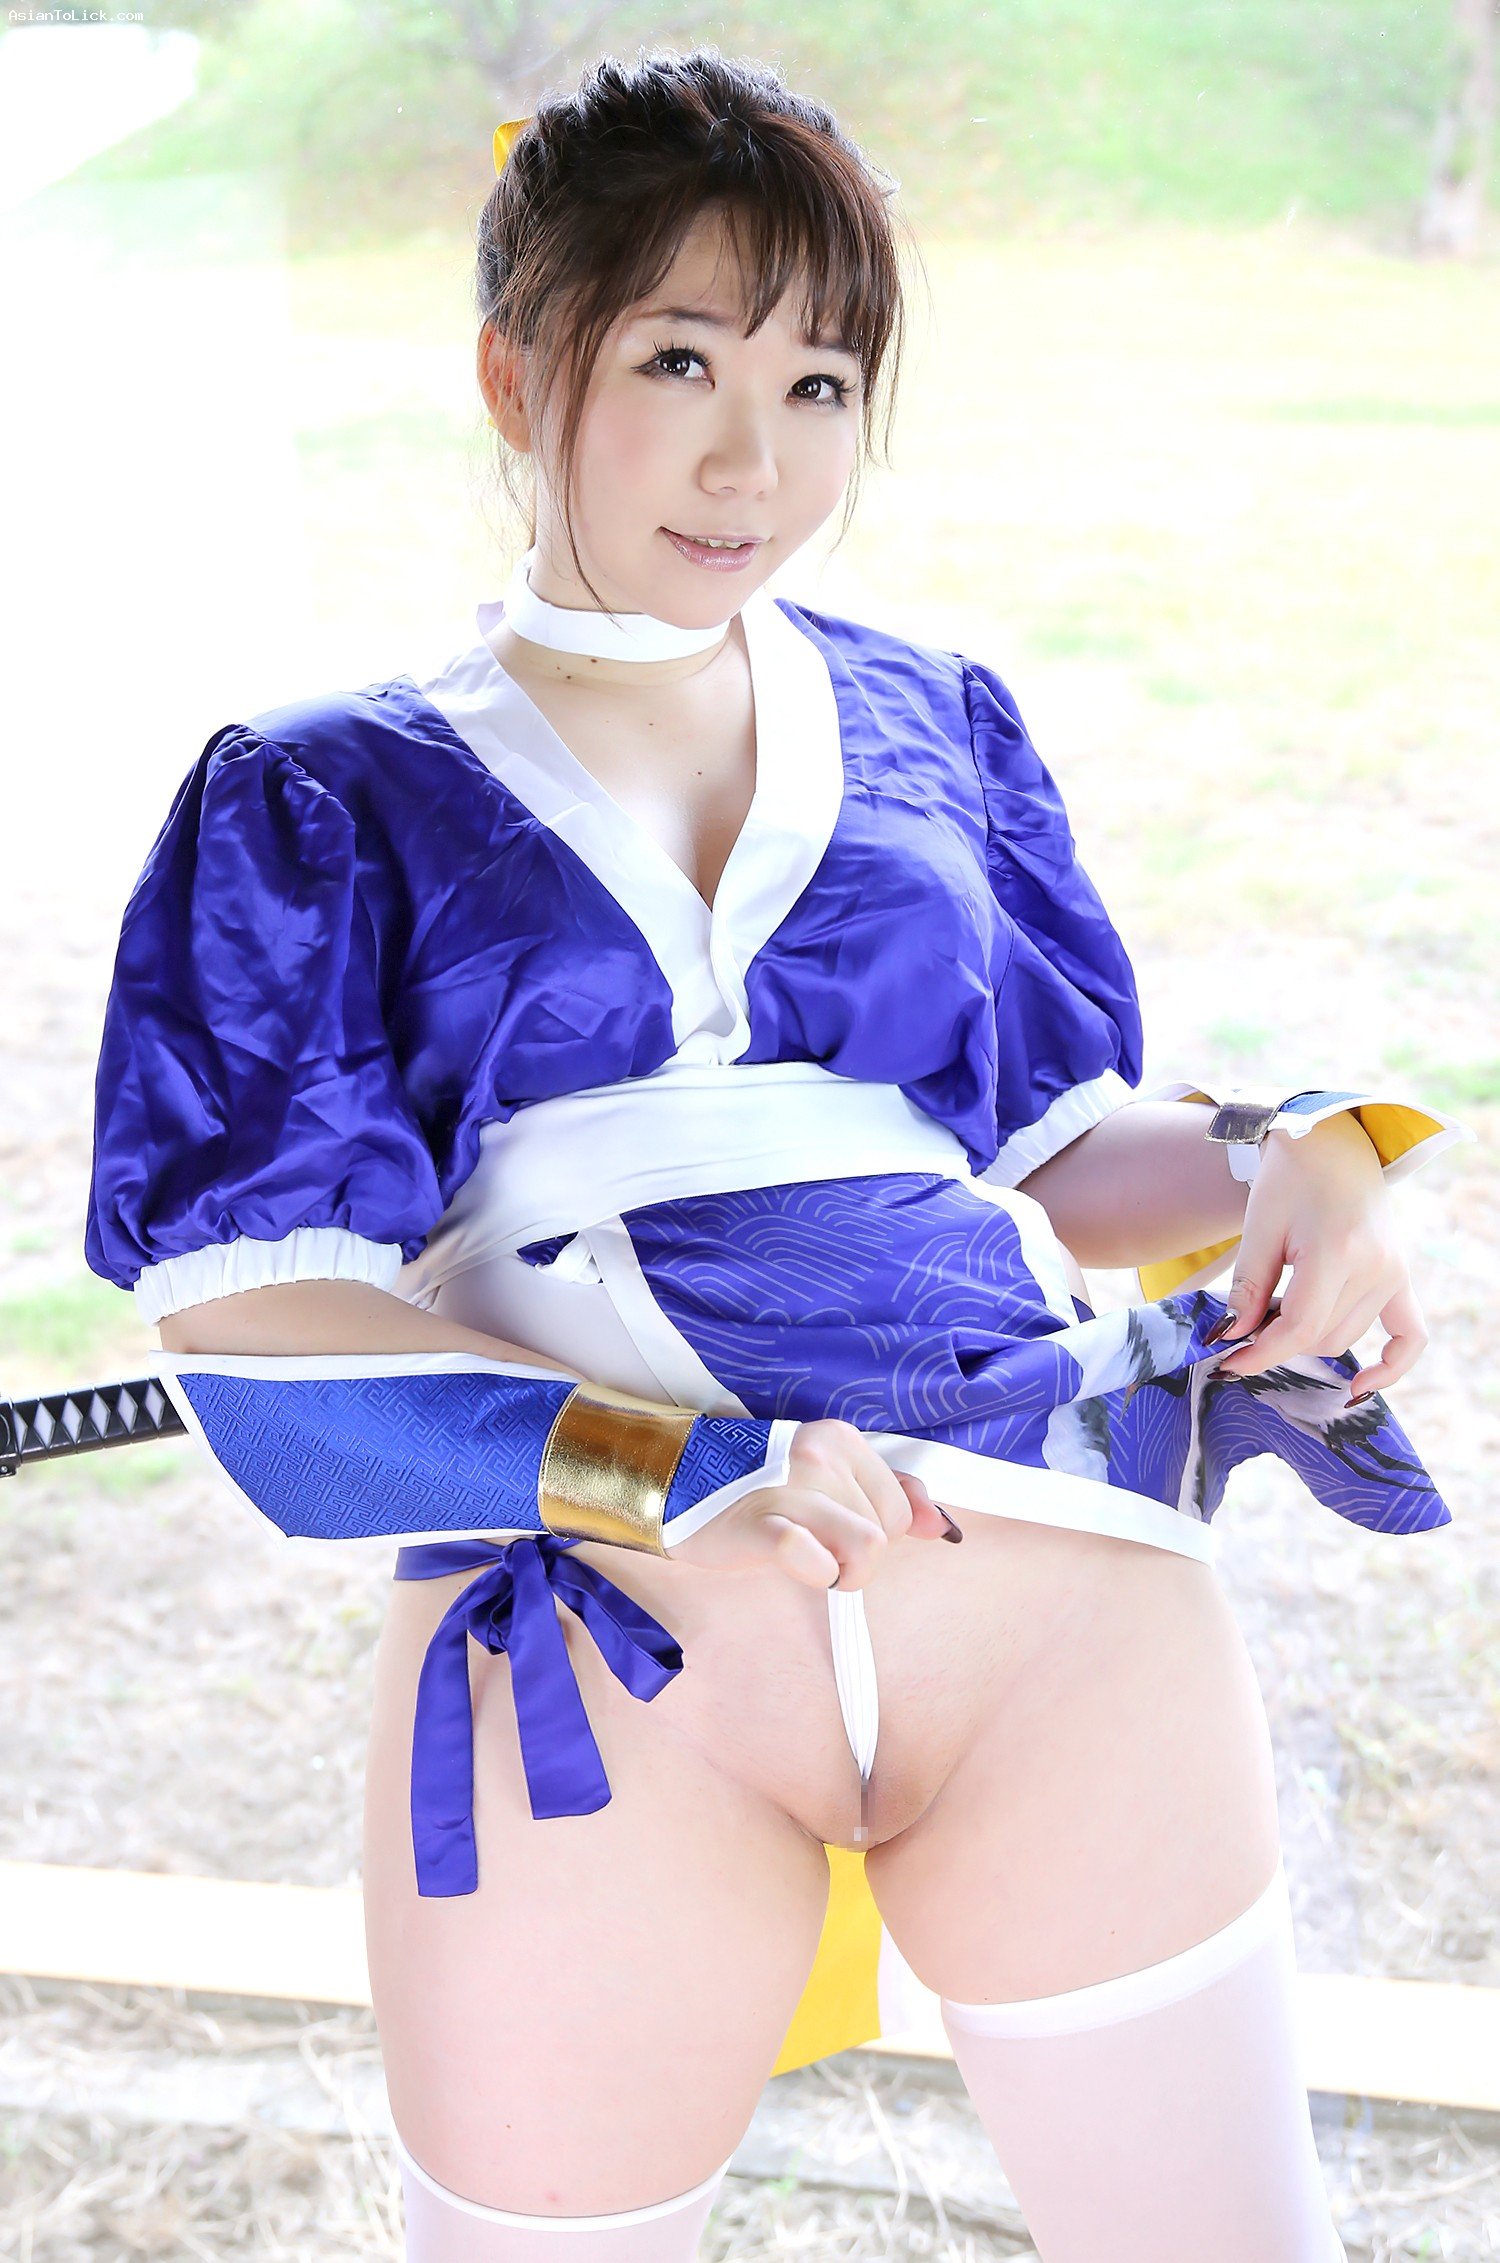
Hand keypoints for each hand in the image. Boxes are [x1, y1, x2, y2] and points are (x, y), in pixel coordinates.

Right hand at [669, 1418, 952, 1588]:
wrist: (672, 1486)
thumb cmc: (753, 1487)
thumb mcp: (825, 1477)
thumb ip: (889, 1493)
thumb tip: (940, 1526)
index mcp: (840, 1439)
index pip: (900, 1508)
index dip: (875, 1533)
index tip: (835, 1532)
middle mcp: (820, 1455)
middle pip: (885, 1535)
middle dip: (857, 1557)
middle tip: (813, 1547)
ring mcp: (790, 1487)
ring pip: (867, 1551)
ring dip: (841, 1572)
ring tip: (807, 1562)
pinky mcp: (761, 1524)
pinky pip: (814, 1559)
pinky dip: (814, 1573)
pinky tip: (793, 1564)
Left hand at [1212, 1112, 1426, 1395]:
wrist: (1331, 1141)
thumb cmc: (1288, 1178)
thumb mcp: (1259, 1229)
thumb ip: (1248, 1289)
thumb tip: (1231, 1338)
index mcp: (1338, 1250)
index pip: (1301, 1327)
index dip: (1260, 1352)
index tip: (1228, 1364)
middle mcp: (1377, 1266)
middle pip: (1322, 1336)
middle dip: (1278, 1341)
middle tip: (1245, 1322)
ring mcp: (1396, 1272)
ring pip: (1346, 1337)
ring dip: (1309, 1338)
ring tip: (1277, 1308)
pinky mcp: (1403, 1274)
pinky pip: (1409, 1335)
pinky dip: (1390, 1366)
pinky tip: (1358, 1388)